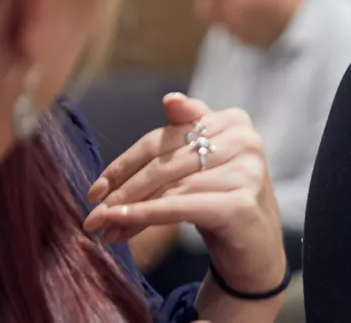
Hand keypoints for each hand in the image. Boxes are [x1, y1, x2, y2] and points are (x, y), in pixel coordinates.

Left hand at [83, 93, 287, 293]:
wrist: (258, 252)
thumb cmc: (224, 203)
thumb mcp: (202, 166)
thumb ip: (183, 134)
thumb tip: (168, 99)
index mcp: (233, 120)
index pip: (165, 138)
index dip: (127, 163)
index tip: (96, 188)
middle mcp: (244, 140)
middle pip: (164, 163)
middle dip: (123, 191)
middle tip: (92, 215)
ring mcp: (245, 172)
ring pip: (169, 188)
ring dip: (129, 210)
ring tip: (103, 228)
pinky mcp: (240, 204)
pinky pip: (180, 207)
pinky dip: (145, 215)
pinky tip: (121, 225)